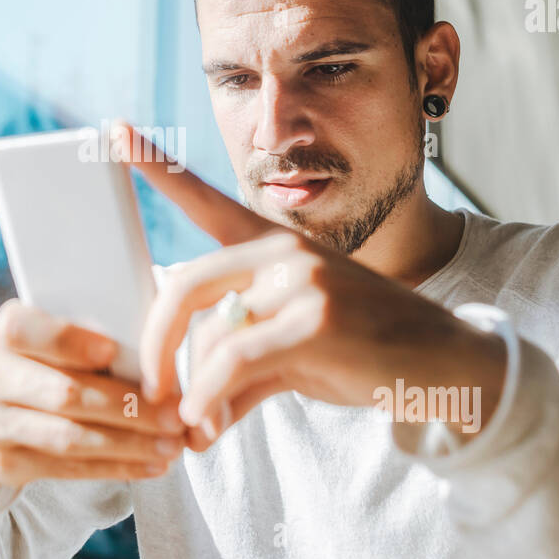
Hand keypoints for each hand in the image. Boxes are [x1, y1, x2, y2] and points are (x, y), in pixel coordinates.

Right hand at [0, 298, 191, 503]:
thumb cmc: (30, 361)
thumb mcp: (40, 336)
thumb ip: (83, 335)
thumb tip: (152, 353)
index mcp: (4, 332)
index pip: (33, 333)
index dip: (73, 342)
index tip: (115, 352)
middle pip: (64, 393)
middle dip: (127, 407)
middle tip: (174, 414)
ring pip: (69, 438)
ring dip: (129, 445)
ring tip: (172, 445)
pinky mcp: (3, 464)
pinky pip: (67, 469)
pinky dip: (115, 468)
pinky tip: (150, 465)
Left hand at [110, 120, 506, 449]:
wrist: (446, 365)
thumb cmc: (366, 355)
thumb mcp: (295, 354)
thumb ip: (241, 372)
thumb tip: (193, 423)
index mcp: (275, 248)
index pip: (208, 201)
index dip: (157, 169)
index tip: (113, 131)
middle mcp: (284, 251)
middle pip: (186, 285)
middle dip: (156, 344)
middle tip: (146, 392)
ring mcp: (302, 279)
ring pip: (211, 336)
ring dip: (191, 391)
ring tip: (191, 428)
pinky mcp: (316, 318)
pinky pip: (235, 361)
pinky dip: (210, 399)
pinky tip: (207, 426)